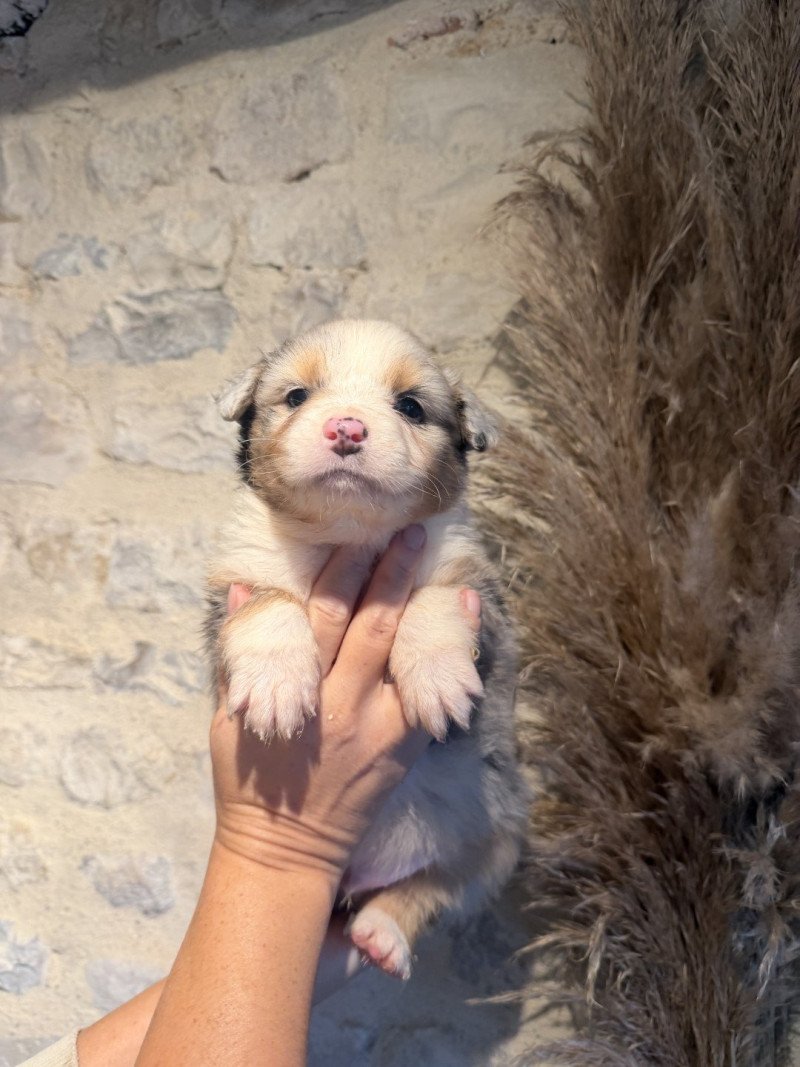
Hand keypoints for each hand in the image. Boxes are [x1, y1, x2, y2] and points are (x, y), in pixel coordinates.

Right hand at [211, 524, 432, 886]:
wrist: (285, 851)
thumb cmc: (249, 780)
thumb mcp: (228, 717)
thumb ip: (242, 654)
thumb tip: (244, 590)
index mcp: (296, 692)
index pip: (322, 617)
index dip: (341, 572)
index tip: (355, 535)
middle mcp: (341, 703)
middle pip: (369, 623)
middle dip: (389, 572)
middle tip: (409, 530)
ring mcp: (378, 726)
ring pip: (402, 651)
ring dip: (419, 600)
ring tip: (436, 561)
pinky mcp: (402, 749)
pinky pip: (429, 695)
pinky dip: (448, 655)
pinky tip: (465, 616)